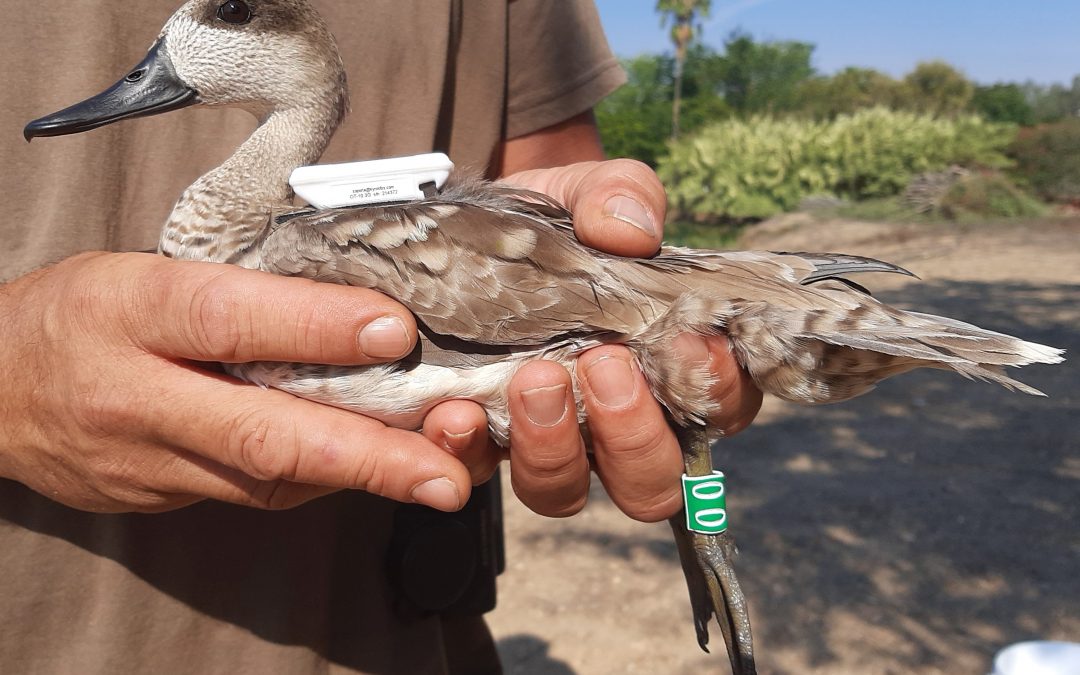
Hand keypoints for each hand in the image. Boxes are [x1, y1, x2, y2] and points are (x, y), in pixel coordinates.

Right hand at [0, 252, 476, 512]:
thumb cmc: (82, 311)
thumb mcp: (146, 268)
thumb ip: (241, 287)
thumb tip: (355, 303)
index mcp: (132, 311)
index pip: (229, 319)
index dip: (314, 326)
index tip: (397, 330)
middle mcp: (140, 397)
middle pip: (262, 430)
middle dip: (367, 457)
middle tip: (447, 475)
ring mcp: (147, 462)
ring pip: (267, 477)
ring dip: (362, 479)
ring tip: (442, 475)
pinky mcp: (160, 498)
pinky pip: (255, 493)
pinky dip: (322, 480)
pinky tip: (379, 470)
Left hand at [447, 159, 759, 521]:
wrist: (468, 228)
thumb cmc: (553, 220)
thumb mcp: (587, 191)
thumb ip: (620, 196)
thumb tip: (632, 230)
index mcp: (669, 370)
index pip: (723, 407)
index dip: (718, 390)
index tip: (692, 342)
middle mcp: (615, 424)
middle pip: (652, 482)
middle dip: (633, 434)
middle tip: (603, 364)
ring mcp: (549, 441)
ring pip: (566, 491)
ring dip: (553, 448)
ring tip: (533, 379)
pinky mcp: (482, 442)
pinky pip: (477, 473)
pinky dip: (467, 450)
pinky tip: (455, 411)